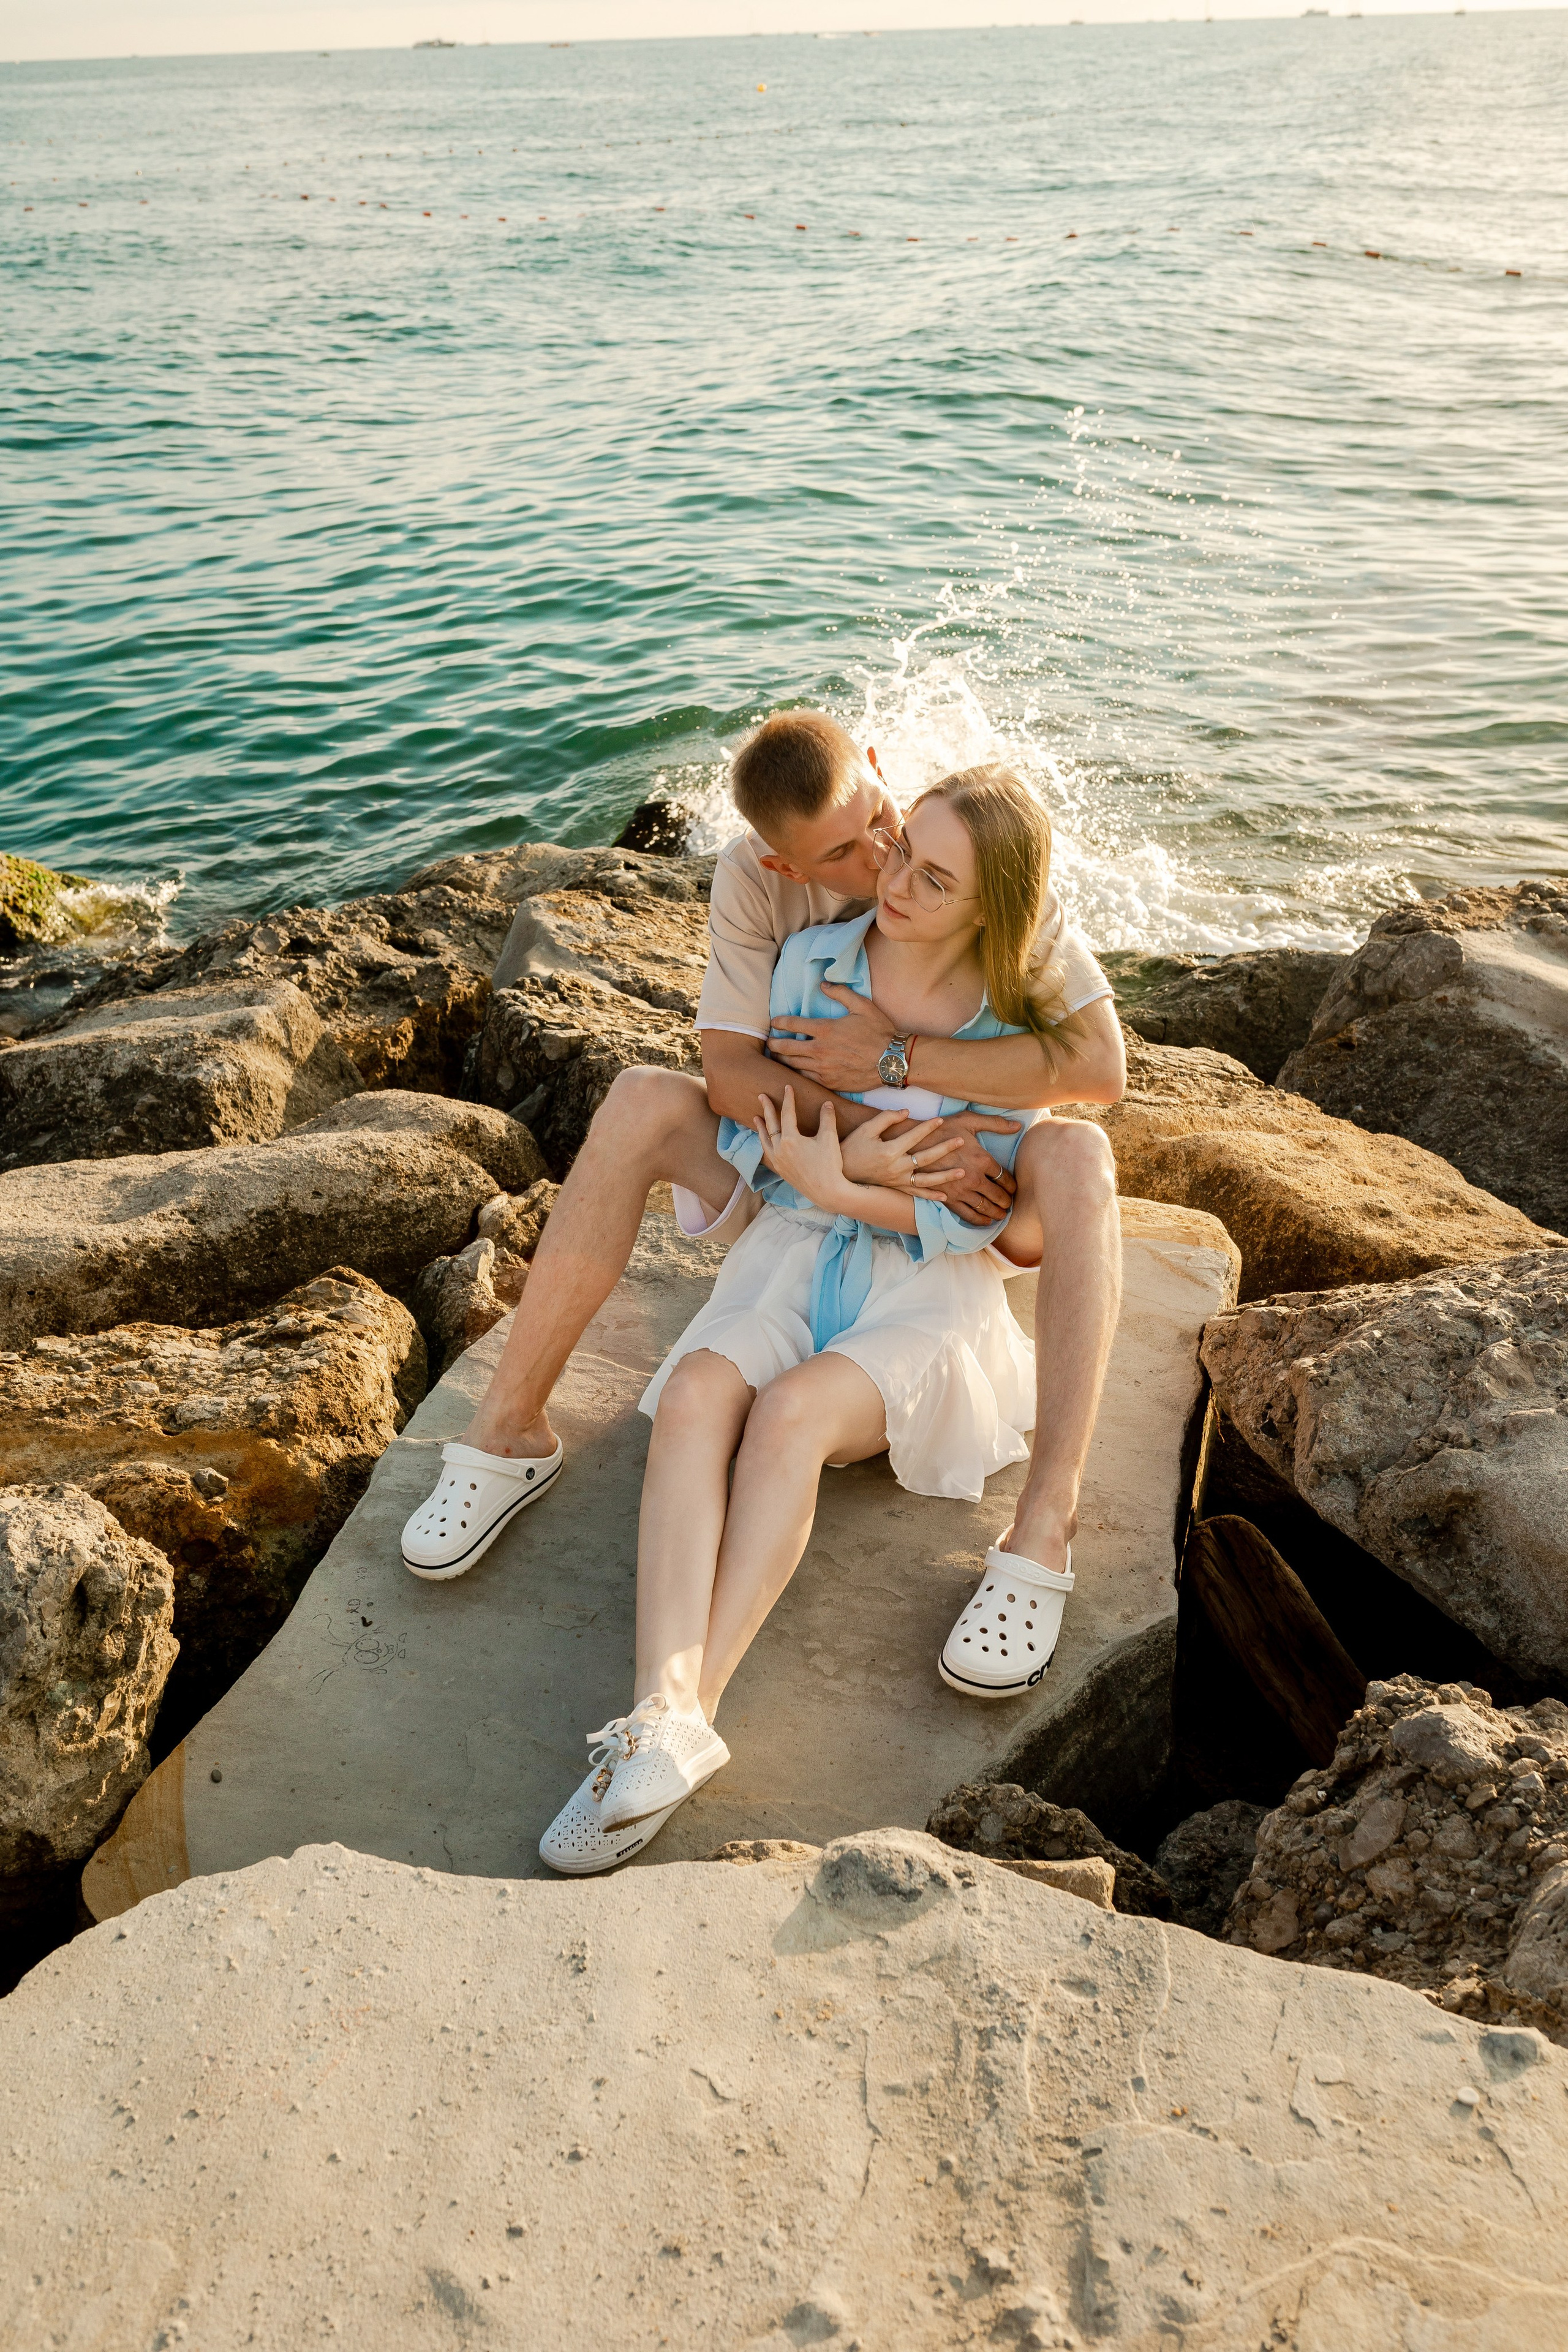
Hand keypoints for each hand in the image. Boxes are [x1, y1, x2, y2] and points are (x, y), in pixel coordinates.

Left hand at [754, 1088, 854, 1214]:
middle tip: (761, 1096)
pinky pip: (768, 1153)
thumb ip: (827, 1118)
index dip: (788, 1099)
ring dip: (761, 1128)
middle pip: (770, 1125)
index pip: (787, 1114)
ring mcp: (778, 1161)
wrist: (828, 1192)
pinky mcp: (781, 1171)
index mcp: (790, 1139)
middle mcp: (780, 1150)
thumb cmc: (829, 1165)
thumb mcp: (830, 1138)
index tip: (787, 1087)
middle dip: (767, 1109)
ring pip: (765, 1141)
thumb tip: (826, 1103)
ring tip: (757, 1119)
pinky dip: (765, 1144)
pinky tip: (767, 1142)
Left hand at [768, 983, 894, 1091]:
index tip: (773, 1022)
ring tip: (777, 1057)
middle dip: (774, 1044)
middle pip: (787, 1048)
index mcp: (826, 1030)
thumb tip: (823, 984)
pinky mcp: (830, 1082)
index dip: (779, 1023)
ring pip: (793, 1066)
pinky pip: (807, 1078)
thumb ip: (841, 993)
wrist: (893, 1061)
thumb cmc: (879, 1032)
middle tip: (769, 1042)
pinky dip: (797, 1074)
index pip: (793, 1025)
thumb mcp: (863, 1006)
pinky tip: (794, 1071)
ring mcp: (824, 1069)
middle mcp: (820, 1051)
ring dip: (782, 1061)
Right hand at [840, 1107, 964, 1192]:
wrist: (840, 1174)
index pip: (914, 1136)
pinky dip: (930, 1197)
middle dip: (945, 1149)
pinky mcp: (895, 1189)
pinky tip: (945, 1197)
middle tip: (961, 1141)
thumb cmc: (852, 1147)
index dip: (928, 1127)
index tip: (940, 1120)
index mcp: (890, 1151)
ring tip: (962, 1172)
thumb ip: (886, 1118)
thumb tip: (906, 1111)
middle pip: (926, 1158)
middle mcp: (896, 1168)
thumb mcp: (866, 1129)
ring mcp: (897, 1181)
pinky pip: (916, 1195)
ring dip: (945, 1176)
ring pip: (926, 1180)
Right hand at [913, 1113, 1020, 1224]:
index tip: (1013, 1188)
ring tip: (1002, 1215)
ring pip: (984, 1207)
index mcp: (982, 1159)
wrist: (913, 1143)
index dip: (1012, 1185)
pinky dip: (978, 1220)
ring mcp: (960, 1191)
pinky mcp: (947, 1198)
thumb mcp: (969, 1120)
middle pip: (997, 1195)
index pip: (1004, 1177)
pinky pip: (966, 1214)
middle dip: (1006, 1201)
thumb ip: (995, 1123)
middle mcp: (974, 1178)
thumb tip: (1017, 1126)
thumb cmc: (942, 1129)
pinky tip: (985, 1222)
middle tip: (1010, 1204)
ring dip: (996, 1213)